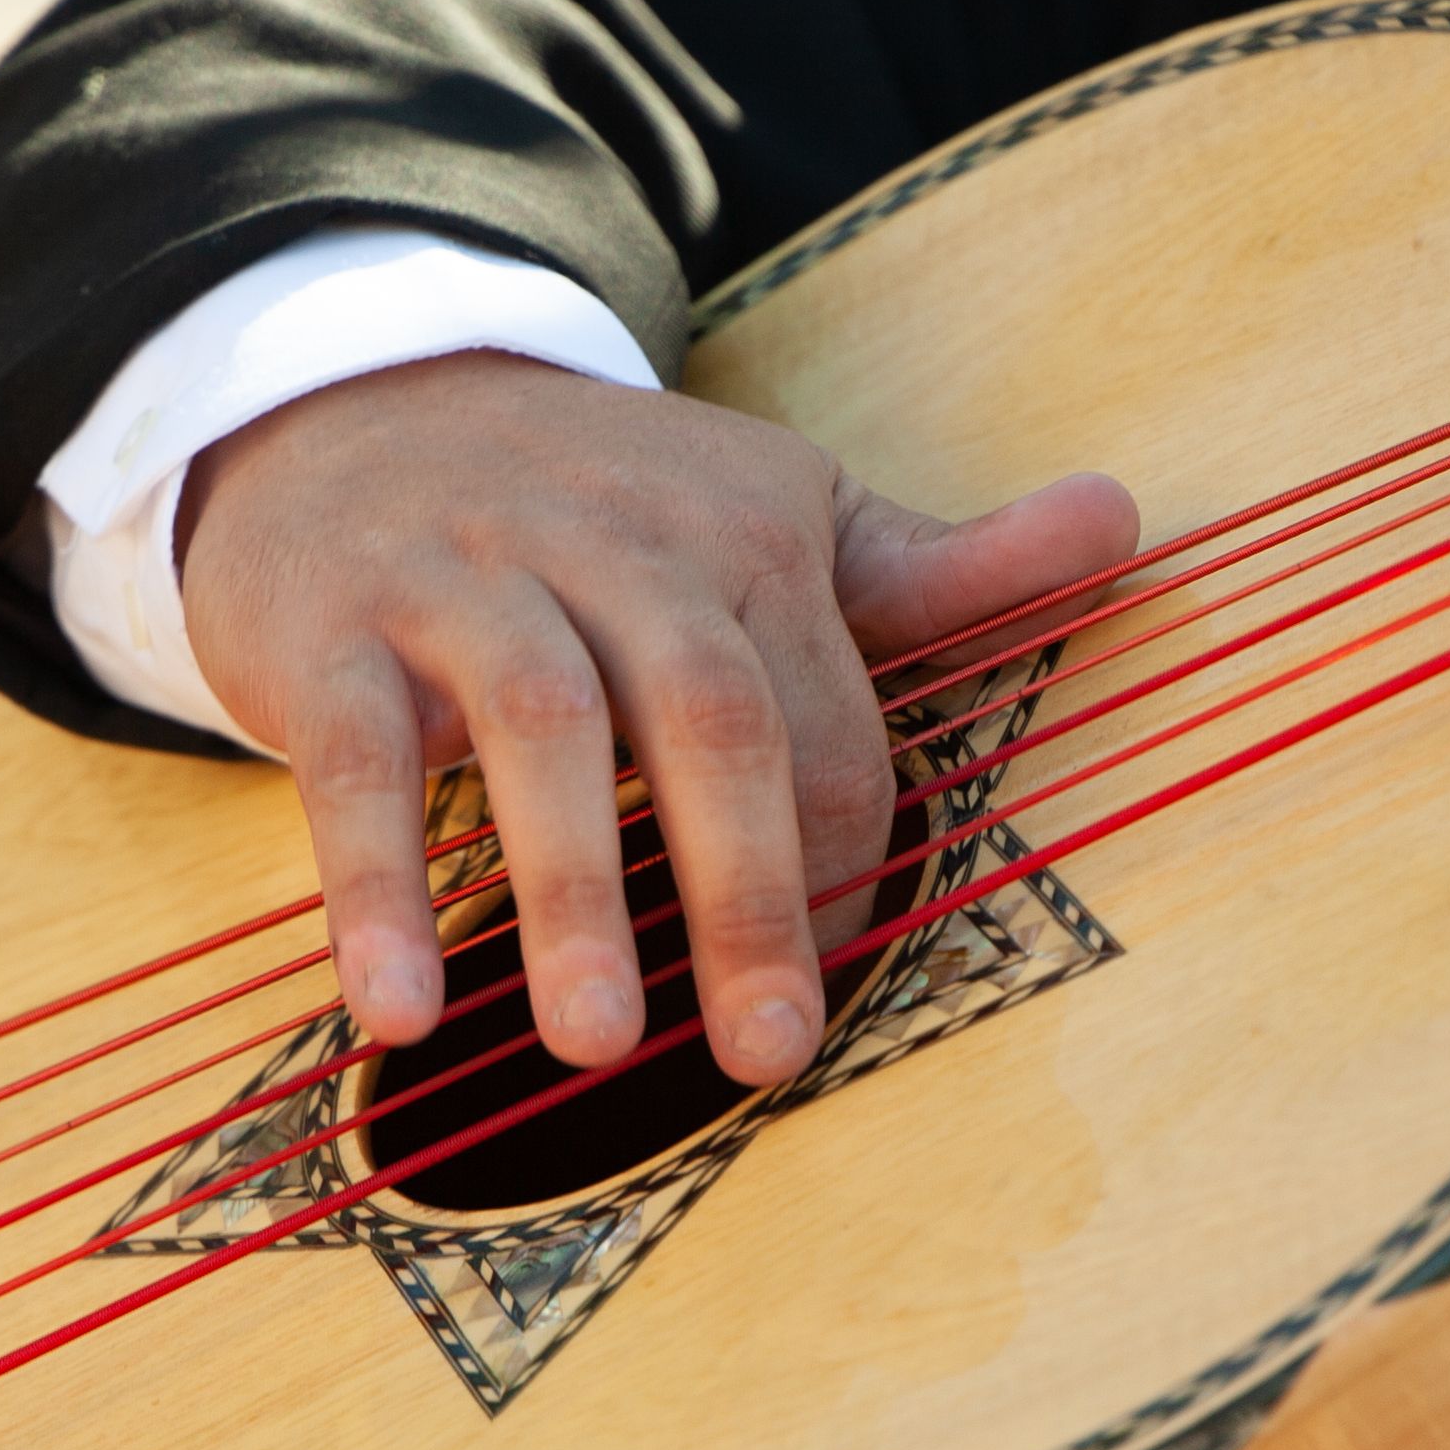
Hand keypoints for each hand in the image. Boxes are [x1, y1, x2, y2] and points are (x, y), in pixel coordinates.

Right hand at [177, 351, 1139, 1086]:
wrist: (343, 400)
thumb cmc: (589, 506)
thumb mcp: (769, 511)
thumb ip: (932, 566)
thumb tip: (1123, 523)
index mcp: (739, 533)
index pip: (819, 716)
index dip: (837, 863)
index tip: (823, 1000)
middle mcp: (611, 538)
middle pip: (706, 711)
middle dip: (748, 886)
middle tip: (768, 1048)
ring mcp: (463, 572)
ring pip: (541, 725)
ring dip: (572, 892)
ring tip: (597, 1044)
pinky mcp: (326, 622)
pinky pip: (356, 761)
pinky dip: (380, 884)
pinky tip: (398, 1009)